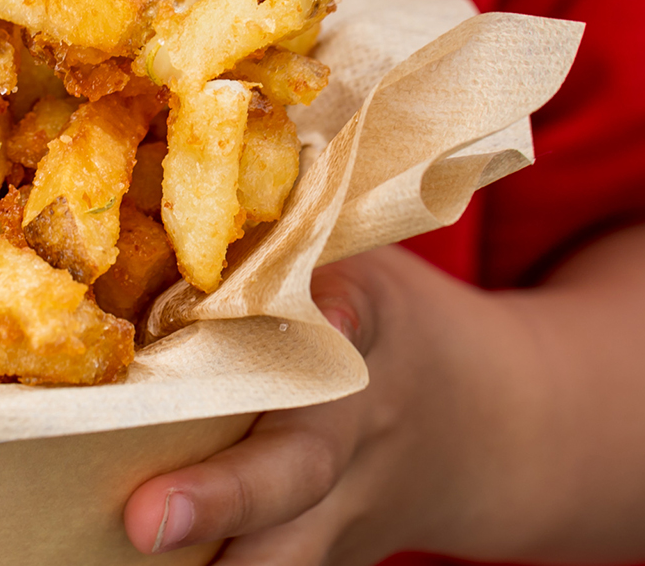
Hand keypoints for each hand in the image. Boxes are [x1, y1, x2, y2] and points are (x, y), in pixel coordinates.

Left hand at [120, 217, 644, 563]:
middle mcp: (353, 429)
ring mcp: (343, 510)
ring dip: (215, 565)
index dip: (322, 313)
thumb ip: (283, 227)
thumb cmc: (389, 323)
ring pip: (278, 557)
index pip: (346, 313)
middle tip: (146, 519)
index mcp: (366, 326)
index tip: (291, 313)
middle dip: (222, 496)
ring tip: (131, 561)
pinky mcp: (326, 556)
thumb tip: (173, 122)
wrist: (513, 433)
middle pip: (290, 471)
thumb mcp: (362, 258)